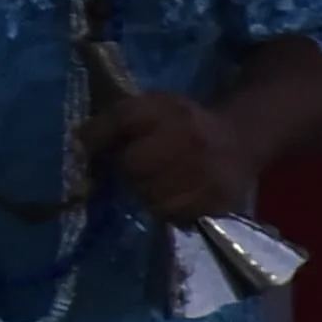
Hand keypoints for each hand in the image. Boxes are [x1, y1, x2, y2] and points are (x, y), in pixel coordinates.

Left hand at [84, 89, 255, 221]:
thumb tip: (81, 146)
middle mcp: (190, 139)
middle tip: (136, 170)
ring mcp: (206, 173)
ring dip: (144, 193)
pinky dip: (165, 209)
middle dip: (127, 171)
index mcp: (170, 110)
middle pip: (133, 166)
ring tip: (154, 184)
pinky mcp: (216, 200)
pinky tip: (172, 197)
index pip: (122, 120)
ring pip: (149, 194)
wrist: (240, 141)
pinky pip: (172, 214)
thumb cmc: (185, 124)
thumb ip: (117, 121)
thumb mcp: (153, 107)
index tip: (88, 149)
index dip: (98, 137)